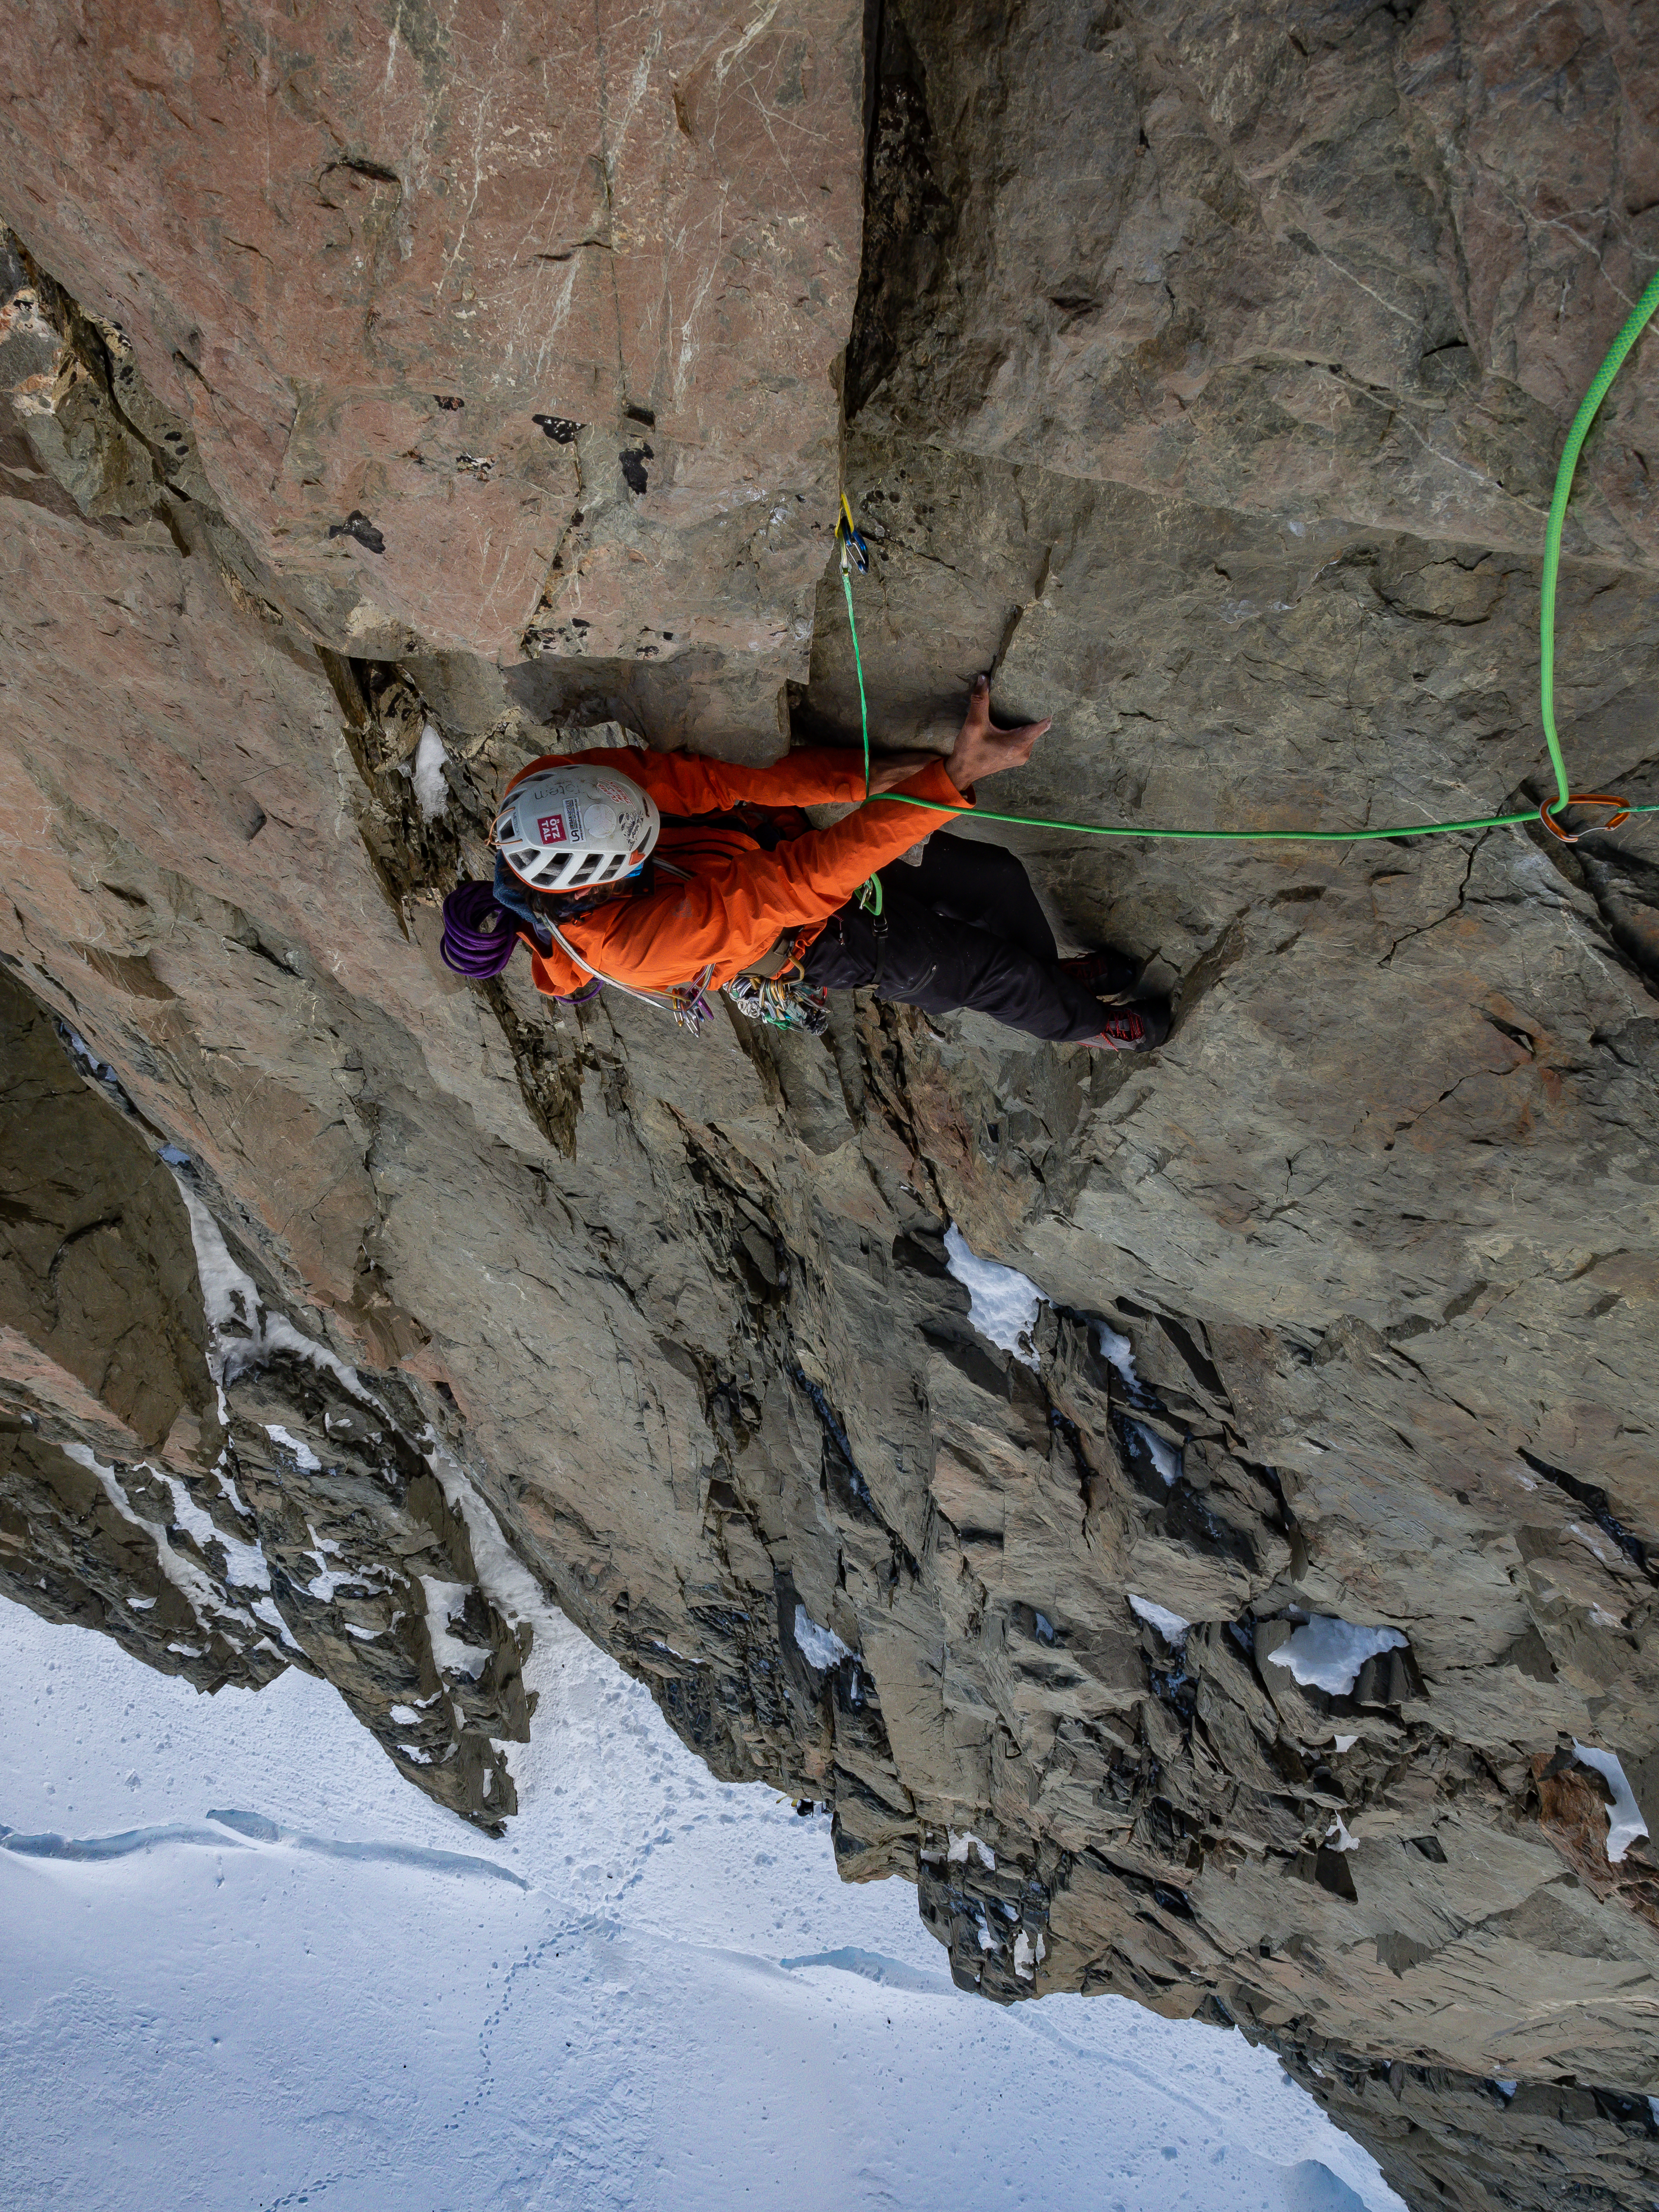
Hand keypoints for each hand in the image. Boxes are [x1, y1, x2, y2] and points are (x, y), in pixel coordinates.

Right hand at [944, 675, 1049, 791]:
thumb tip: (983, 678)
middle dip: (1033, 713)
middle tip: (1030, 694)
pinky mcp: (1015, 757)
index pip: (1042, 725)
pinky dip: (1020, 729)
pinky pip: (1024, 739)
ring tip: (1021, 704)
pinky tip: (1012, 719)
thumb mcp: (974, 724)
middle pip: (1037, 728)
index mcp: (1019, 744)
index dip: (1045, 710)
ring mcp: (1021, 756)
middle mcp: (1025, 751)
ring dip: (1025, 721)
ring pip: (1030, 733)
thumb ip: (980, 701)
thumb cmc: (969, 752)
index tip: (1045, 696)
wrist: (962, 772)